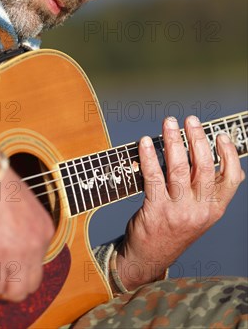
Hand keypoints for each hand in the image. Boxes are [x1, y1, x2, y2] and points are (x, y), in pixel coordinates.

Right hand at [0, 166, 54, 301]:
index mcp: (44, 230)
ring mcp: (18, 255)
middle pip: (31, 284)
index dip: (20, 267)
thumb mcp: (22, 203)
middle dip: (12, 285)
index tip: (5, 262)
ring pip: (15, 293)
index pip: (39, 263)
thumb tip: (9, 236)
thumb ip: (22, 224)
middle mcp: (36, 245)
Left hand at [116, 115, 244, 289]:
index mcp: (215, 209)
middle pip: (204, 166)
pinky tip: (145, 142)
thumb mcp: (199, 213)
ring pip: (179, 167)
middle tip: (189, 119)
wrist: (150, 257)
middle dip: (197, 137)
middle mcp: (201, 210)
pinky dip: (148, 156)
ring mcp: (179, 211)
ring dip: (173, 140)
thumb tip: (221, 162)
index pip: (232, 178)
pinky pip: (153, 176)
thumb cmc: (174, 227)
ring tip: (168, 122)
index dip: (228, 154)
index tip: (220, 135)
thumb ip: (208, 190)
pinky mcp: (156, 211)